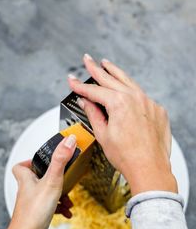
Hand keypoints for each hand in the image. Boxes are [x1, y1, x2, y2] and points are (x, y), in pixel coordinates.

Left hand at [0, 135, 75, 228]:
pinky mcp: (38, 215)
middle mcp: (28, 191)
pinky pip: (51, 208)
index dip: (30, 161)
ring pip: (46, 194)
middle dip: (53, 179)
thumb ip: (60, 160)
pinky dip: (60, 208)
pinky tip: (66, 212)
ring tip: (68, 198)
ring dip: (59, 195)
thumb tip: (68, 141)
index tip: (43, 159)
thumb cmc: (34, 213)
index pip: (21, 166)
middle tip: (63, 178)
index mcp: (27, 180)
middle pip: (37, 179)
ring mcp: (33, 203)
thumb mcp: (51, 181)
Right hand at [68, 54, 177, 195]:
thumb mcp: (103, 134)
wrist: (150, 168)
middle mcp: (136, 98)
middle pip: (111, 79)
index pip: (95, 90)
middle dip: (97, 69)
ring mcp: (149, 103)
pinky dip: (131, 90)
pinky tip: (126, 88)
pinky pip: (142, 96)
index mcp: (119, 103)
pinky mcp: (157, 110)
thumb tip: (86, 102)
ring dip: (116, 73)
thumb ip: (94, 114)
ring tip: (106, 64)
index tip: (72, 81)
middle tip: (87, 59)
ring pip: (129, 82)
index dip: (81, 86)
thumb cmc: (127, 156)